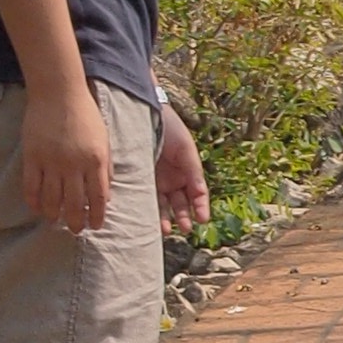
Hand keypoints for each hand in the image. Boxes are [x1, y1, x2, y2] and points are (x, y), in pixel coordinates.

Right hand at [20, 82, 113, 233]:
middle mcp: (74, 164)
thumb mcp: (104, 140)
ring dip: (54, 215)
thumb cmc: (85, 115)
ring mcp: (51, 161)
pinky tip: (37, 208)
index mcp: (96, 160)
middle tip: (76, 230)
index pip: (99, 198)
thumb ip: (105, 167)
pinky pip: (31, 187)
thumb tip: (105, 195)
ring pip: (52, 200)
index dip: (97, 216)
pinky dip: (34, 201)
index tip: (95, 226)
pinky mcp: (32, 156)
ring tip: (55, 221)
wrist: (59, 92)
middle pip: (75, 204)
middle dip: (76, 222)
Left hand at [156, 102, 211, 236]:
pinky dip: (148, 210)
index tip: (202, 219)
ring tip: (165, 230)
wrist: (146, 112)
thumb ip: (194, 172)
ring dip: (165, 218)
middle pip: (180, 203)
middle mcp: (173, 179)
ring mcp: (156, 180)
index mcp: (188, 172)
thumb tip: (201, 195)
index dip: (201, 207)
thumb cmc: (171, 128)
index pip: (197, 194)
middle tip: (185, 228)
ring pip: (163, 205)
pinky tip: (149, 220)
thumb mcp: (186, 149)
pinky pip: (145, 198)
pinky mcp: (139, 179)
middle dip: (183, 217)